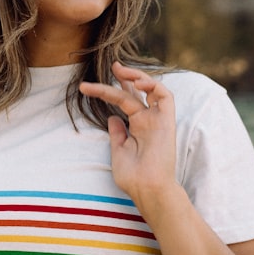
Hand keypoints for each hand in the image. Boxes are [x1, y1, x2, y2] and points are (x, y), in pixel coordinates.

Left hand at [78, 62, 178, 205]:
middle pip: (136, 92)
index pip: (124, 102)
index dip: (107, 91)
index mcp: (137, 127)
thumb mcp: (119, 151)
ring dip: (138, 76)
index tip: (86, 87)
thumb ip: (117, 133)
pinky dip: (154, 85)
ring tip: (120, 70)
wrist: (147, 189)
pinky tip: (138, 82)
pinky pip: (165, 97)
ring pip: (152, 90)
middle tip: (112, 65)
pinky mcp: (167, 122)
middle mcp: (148, 121)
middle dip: (125, 77)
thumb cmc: (133, 177)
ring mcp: (158, 120)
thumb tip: (112, 118)